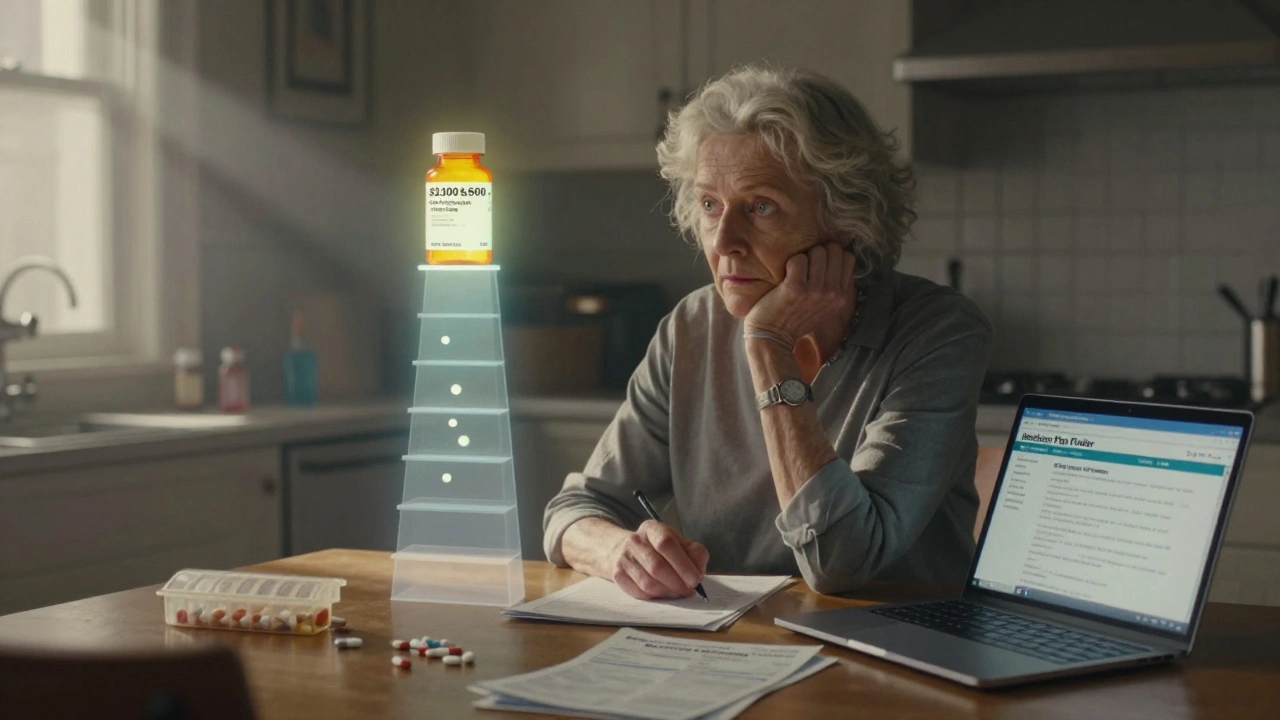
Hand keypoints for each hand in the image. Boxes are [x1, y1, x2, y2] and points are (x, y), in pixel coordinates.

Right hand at [606, 520, 709, 599]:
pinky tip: (662, 593)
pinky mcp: (618, 575)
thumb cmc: (659, 549)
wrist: (624, 550)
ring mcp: (624, 558)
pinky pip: (639, 593)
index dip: (683, 564)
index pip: (666, 543)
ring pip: (648, 583)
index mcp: (652, 529)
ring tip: (677, 592)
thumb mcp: (678, 543)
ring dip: (667, 592)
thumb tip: (698, 571)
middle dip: (677, 583)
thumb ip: (694, 554)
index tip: (695, 579)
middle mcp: (635, 541)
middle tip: (688, 591)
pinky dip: (655, 597)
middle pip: (656, 566)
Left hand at [743, 242, 857, 345]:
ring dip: (804, 256)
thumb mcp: (825, 307)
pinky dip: (790, 263)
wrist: (773, 338)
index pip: (848, 257)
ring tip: (796, 271)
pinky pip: (798, 259)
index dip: (833, 254)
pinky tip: (786, 276)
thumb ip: (834, 286)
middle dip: (819, 252)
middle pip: (833, 250)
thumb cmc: (795, 319)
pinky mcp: (795, 288)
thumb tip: (837, 257)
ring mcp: (814, 291)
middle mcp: (832, 293)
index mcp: (841, 297)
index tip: (821, 263)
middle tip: (806, 265)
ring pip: (817, 251)